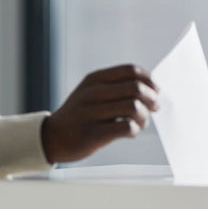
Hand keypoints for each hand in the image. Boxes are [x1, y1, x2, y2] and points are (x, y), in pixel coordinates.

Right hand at [41, 64, 158, 163]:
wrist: (52, 137)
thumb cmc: (79, 116)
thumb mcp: (90, 92)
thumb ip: (115, 87)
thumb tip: (151, 88)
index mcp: (94, 79)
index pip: (130, 71)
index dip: (149, 80)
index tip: (155, 90)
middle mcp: (92, 93)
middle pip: (135, 88)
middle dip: (152, 99)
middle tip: (154, 108)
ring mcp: (91, 113)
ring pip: (133, 107)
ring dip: (144, 116)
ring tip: (140, 122)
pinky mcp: (93, 134)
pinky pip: (126, 128)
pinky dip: (134, 130)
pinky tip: (130, 132)